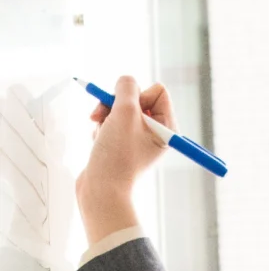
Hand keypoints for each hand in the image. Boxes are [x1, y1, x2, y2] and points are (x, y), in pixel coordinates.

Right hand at [74, 75, 177, 243]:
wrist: (100, 190)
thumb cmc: (116, 155)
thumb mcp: (124, 112)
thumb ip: (126, 88)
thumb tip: (126, 81)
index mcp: (168, 128)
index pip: (158, 91)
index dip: (138, 95)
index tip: (129, 111)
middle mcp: (157, 134)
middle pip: (136, 98)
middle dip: (116, 105)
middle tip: (102, 116)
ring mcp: (138, 140)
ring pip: (119, 110)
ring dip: (106, 117)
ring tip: (100, 133)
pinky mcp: (121, 146)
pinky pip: (110, 123)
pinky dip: (101, 129)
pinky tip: (98, 142)